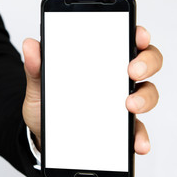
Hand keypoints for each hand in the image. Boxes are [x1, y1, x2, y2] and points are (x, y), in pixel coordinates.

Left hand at [22, 26, 162, 153]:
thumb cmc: (46, 106)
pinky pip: (137, 131)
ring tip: (130, 106)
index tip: (137, 35)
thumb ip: (36, 68)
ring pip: (147, 94)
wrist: (41, 135)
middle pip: (145, 63)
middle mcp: (114, 80)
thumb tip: (29, 45)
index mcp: (98, 63)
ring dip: (145, 98)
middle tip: (132, 71)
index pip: (123, 41)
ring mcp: (120, 104)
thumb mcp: (38, 86)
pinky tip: (136, 143)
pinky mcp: (120, 129)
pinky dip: (140, 136)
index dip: (136, 34)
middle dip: (146, 62)